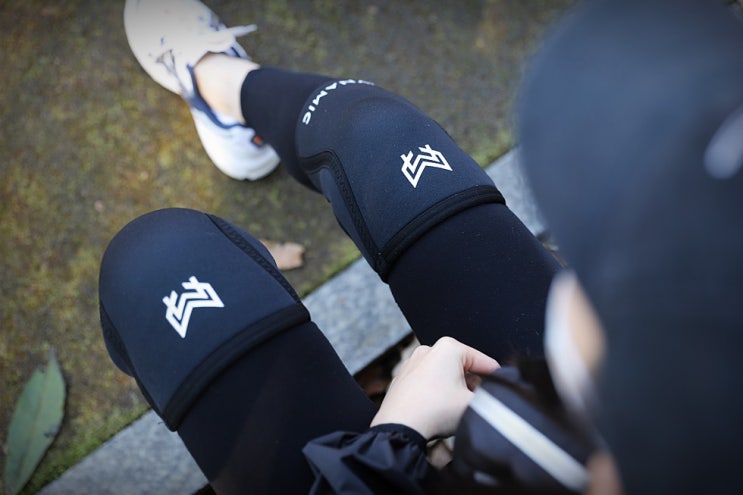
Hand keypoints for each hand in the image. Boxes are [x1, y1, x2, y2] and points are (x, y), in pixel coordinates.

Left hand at [370, 336, 499, 438]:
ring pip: (445, 376)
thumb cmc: (435, 411)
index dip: (497, 377)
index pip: (483, 361)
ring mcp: (412, 364)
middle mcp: (428, 350)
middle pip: (463, 368)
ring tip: (458, 409)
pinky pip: (428, 384)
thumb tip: (496, 398)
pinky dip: (437, 394)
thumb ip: (492, 398)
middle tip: (478, 403)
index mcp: (448, 348)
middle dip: (473, 385)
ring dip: (455, 390)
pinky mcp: (403, 380)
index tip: (503, 387)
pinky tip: (440, 411)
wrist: (400, 427)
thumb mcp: (475, 404)